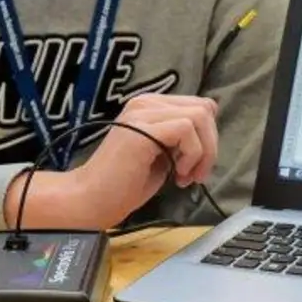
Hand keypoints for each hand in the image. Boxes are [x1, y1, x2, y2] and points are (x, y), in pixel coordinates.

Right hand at [4, 94, 219, 230]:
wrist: (91, 199)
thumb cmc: (124, 184)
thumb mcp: (163, 156)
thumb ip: (182, 140)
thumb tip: (208, 132)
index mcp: (149, 107)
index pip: (198, 105)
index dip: (207, 136)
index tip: (195, 165)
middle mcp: (145, 102)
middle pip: (203, 108)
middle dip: (210, 145)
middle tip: (195, 175)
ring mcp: (141, 112)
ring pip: (199, 116)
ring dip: (202, 152)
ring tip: (185, 176)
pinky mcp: (141, 127)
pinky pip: (186, 129)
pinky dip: (192, 155)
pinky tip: (178, 174)